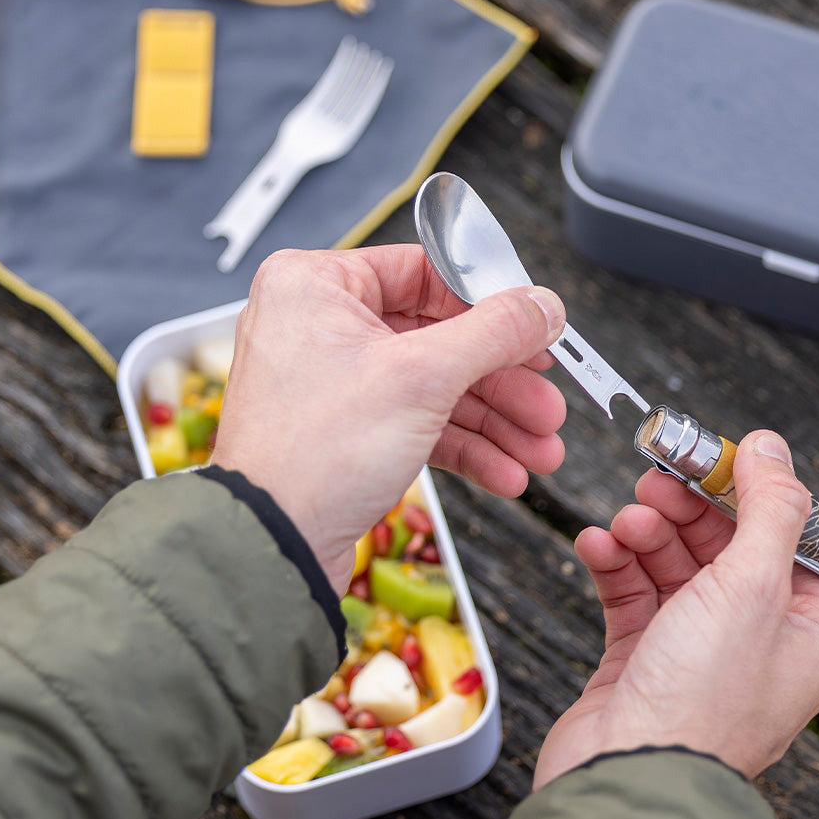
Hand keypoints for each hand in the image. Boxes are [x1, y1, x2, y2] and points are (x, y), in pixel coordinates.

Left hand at [212, 246, 566, 591]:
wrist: (272, 546)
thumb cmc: (312, 454)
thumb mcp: (422, 378)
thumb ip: (493, 333)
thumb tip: (542, 306)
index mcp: (314, 285)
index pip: (423, 272)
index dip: (489, 303)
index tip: (535, 327)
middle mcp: (318, 325)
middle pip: (437, 336)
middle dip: (501, 381)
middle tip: (546, 405)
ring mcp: (331, 381)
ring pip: (432, 387)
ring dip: (492, 421)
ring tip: (540, 450)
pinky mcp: (343, 432)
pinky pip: (414, 424)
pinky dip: (462, 446)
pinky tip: (505, 471)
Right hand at [535, 431, 818, 786]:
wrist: (624, 777)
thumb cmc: (700, 701)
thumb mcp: (751, 587)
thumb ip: (767, 509)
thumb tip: (773, 447)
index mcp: (804, 634)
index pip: (786, 542)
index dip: (749, 496)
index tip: (713, 458)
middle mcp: (754, 642)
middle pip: (722, 548)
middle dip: (685, 511)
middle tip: (654, 480)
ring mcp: (694, 651)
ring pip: (672, 566)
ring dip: (645, 535)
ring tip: (624, 523)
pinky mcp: (641, 660)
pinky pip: (631, 594)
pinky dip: (613, 564)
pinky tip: (595, 546)